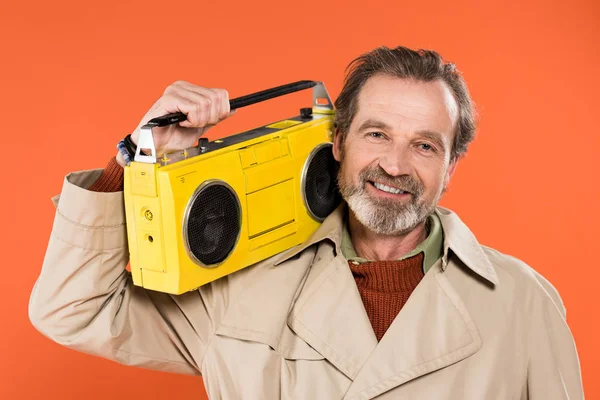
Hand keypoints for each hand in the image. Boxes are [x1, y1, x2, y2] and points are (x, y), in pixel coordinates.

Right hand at [116, 81, 235, 165]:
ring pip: (206, 104)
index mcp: (191, 90)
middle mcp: (183, 87)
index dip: (221, 112)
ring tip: (187, 125)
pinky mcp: (169, 99)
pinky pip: (193, 108)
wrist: (155, 146)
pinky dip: (192, 120)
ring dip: (199, 121)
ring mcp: (175, 90)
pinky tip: (181, 123)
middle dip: (210, 118)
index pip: (221, 94)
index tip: (208, 122)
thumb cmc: (172, 136)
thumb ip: (215, 117)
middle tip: (195, 125)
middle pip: (215, 99)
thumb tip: (233, 109)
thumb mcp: (200, 126)